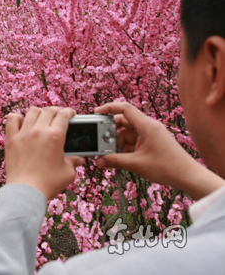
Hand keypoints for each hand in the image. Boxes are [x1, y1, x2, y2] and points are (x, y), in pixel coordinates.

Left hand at [5, 106, 83, 199]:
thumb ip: (74, 162)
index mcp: (55, 136)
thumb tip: (78, 159)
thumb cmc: (47, 183)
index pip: (64, 115)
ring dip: (40, 112)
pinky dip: (18, 117)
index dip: (69, 112)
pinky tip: (22, 123)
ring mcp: (23, 133)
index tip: (71, 115)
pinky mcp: (11, 139)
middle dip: (57, 111)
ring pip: (32, 111)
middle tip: (59, 117)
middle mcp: (39, 131)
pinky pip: (12, 119)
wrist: (26, 191)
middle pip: (49, 110)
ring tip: (42, 118)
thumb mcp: (68, 172)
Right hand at [95, 102, 224, 199]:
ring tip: (112, 156)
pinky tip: (121, 159)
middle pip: (123, 123)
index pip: (125, 108)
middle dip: (111, 133)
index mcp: (147, 125)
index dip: (109, 108)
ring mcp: (150, 135)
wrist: (188, 176)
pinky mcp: (151, 143)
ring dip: (118, 144)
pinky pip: (133, 141)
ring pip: (127, 134)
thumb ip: (114, 161)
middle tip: (101, 144)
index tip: (96, 113)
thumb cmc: (168, 167)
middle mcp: (149, 127)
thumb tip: (98, 161)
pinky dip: (125, 149)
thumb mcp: (136, 164)